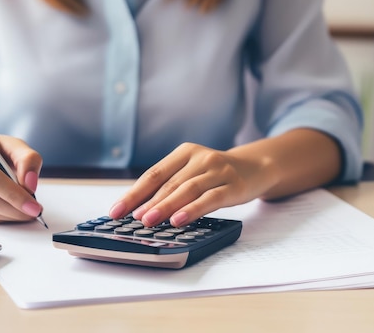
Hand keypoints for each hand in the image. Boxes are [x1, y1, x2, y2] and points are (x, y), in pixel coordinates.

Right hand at [0, 132, 42, 222]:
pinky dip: (1, 218)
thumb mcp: (14, 145)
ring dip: (9, 214)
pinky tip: (11, 211)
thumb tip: (30, 183)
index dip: (11, 191)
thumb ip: (28, 158)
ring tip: (27, 211)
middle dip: (13, 206)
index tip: (33, 203)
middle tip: (34, 211)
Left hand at [108, 142, 279, 227]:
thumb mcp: (193, 172)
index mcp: (185, 152)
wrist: (257, 167)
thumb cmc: (217, 174)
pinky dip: (192, 210)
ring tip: (148, 221)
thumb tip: (139, 210)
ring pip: (187, 190)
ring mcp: (219, 171)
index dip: (133, 193)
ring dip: (166, 206)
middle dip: (147, 202)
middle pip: (169, 182)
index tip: (116, 210)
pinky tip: (178, 221)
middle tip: (132, 218)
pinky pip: (210, 199)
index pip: (154, 174)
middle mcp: (201, 158)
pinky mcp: (234, 186)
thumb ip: (170, 186)